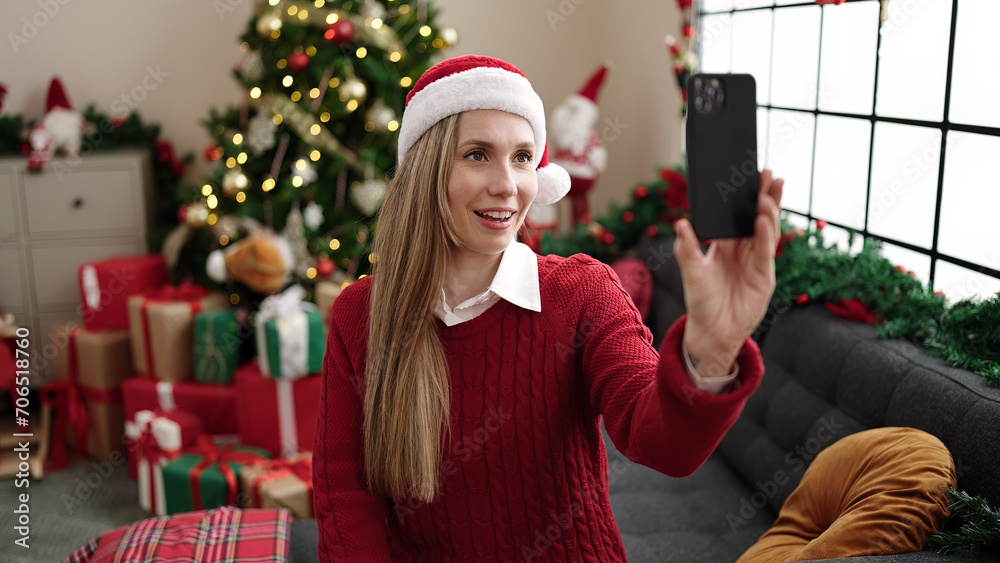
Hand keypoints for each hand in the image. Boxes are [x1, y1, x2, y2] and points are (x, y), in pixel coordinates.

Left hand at [674, 169, 784, 377]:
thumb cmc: (700, 301)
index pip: (735, 215)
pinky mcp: (764, 275)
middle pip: (755, 217)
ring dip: (768, 210)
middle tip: (767, 173)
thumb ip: (686, 248)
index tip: (746, 176)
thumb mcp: (690, 271)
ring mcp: (755, 261)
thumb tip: (680, 223)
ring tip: (769, 191)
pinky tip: (764, 219)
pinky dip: (765, 234)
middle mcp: (742, 249)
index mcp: (724, 244)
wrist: (713, 331)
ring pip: (765, 229)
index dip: (743, 196)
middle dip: (763, 195)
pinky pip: (765, 250)